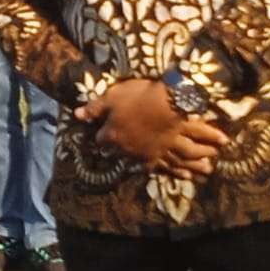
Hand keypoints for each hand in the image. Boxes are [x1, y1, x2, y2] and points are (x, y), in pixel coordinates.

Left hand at [76, 79, 227, 180]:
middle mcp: (134, 150)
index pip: (102, 140)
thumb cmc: (136, 97)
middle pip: (129, 156)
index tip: (101, 138)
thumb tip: (78, 115)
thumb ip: (94, 109)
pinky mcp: (173, 148)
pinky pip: (180, 159)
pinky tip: (192, 173)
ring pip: (158, 162)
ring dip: (162, 166)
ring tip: (172, 170)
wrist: (167, 102)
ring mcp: (155, 152)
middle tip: (124, 163)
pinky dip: (185, 167)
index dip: (101, 138)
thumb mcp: (110, 98)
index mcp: (115, 137)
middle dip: (127, 159)